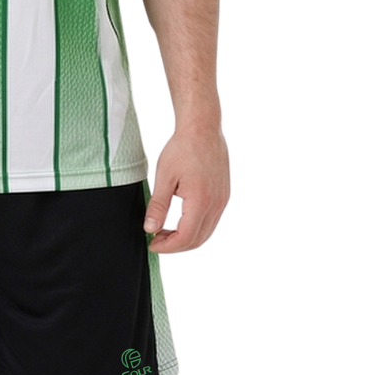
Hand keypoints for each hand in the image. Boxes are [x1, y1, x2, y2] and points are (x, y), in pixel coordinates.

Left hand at [143, 126, 228, 253]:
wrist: (203, 128)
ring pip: (206, 232)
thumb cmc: (182, 148)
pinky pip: (212, 220)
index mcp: (201, 201)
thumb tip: (150, 229)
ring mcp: (223, 200)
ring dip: (187, 237)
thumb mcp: (164, 177)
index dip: (167, 246)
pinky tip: (180, 220)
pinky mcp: (224, 195)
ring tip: (165, 231)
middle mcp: (216, 204)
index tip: (151, 244)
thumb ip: (158, 206)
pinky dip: (196, 227)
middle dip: (176, 245)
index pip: (186, 237)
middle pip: (198, 240)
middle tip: (156, 240)